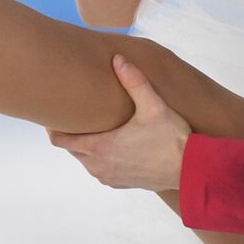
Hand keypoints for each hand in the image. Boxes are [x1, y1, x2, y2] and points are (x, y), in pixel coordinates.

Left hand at [48, 54, 191, 190]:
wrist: (191, 170)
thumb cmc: (171, 138)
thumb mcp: (153, 105)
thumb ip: (134, 81)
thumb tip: (118, 59)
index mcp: (100, 147)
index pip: (60, 140)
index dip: (53, 126)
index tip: (53, 112)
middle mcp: (99, 166)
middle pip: (72, 149)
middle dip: (71, 132)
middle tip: (76, 113)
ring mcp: (109, 177)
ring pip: (86, 160)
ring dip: (86, 145)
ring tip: (95, 126)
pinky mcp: (121, 183)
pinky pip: (101, 169)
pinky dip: (101, 157)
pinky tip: (114, 143)